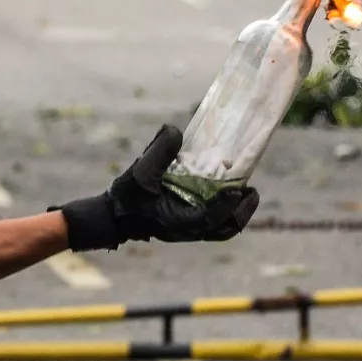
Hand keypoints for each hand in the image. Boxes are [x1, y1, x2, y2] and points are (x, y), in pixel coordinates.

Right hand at [58, 126, 260, 250]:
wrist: (111, 217)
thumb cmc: (127, 198)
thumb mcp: (141, 172)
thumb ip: (159, 150)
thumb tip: (175, 130)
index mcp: (180, 222)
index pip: (212, 218)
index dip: (228, 204)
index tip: (238, 187)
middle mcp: (188, 230)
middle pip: (225, 228)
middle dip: (241, 211)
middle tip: (250, 191)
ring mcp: (188, 230)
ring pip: (221, 228)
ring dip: (235, 212)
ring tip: (243, 191)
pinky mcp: (184, 224)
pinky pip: (211, 221)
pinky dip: (221, 209)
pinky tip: (221, 189)